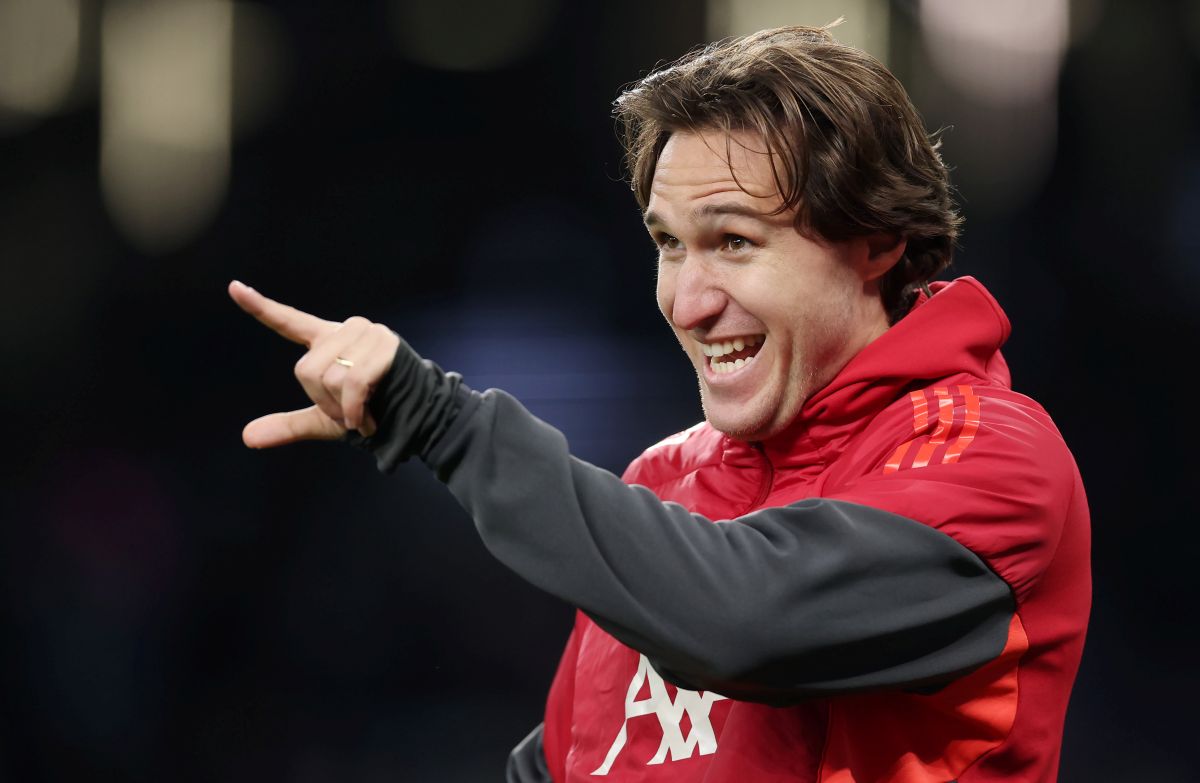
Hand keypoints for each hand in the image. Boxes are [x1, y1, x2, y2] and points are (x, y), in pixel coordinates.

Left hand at [228, 280, 399, 447]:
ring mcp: (368, 334)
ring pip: (330, 377)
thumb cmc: (371, 413)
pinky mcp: (386, 346)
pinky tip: (368, 420)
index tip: (233, 288)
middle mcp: (347, 329)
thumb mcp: (324, 420)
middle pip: (306, 369)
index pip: (290, 322)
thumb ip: (288, 424)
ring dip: (343, 408)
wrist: (414, 422)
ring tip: (364, 413)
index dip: (260, 308)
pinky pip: (353, 383)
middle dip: (324, 402)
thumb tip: (247, 437)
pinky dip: (356, 410)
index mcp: (329, 340)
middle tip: (349, 413)